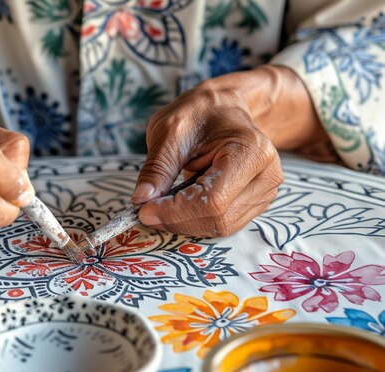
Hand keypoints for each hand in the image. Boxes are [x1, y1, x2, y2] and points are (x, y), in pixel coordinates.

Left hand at [132, 65, 327, 236]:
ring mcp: (264, 193)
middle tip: (146, 210)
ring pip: (220, 227)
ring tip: (161, 204)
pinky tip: (177, 205)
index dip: (175, 212)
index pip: (212, 200)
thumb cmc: (200, 113)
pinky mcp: (254, 204)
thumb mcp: (170, 130)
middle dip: (177, 220)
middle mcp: (266, 176)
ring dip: (184, 222)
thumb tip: (141, 199)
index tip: (144, 210)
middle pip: (218, 219)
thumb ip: (157, 167)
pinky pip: (222, 224)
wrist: (225, 108)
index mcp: (251, 152)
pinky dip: (194, 220)